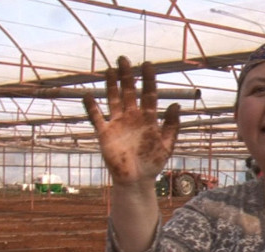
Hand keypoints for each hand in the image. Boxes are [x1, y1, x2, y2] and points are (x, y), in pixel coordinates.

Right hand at [83, 56, 180, 185]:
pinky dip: (91, 107)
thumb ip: (172, 125)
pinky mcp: (105, 134)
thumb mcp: (166, 144)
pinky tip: (87, 94)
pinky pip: (96, 118)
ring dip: (111, 85)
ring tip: (109, 70)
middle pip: (129, 92)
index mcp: (148, 119)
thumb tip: (177, 105)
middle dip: (127, 76)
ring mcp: (118, 124)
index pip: (149, 95)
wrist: (136, 180)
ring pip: (113, 99)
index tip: (147, 64)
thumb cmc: (153, 163)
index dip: (148, 80)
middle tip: (124, 59)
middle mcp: (132, 118)